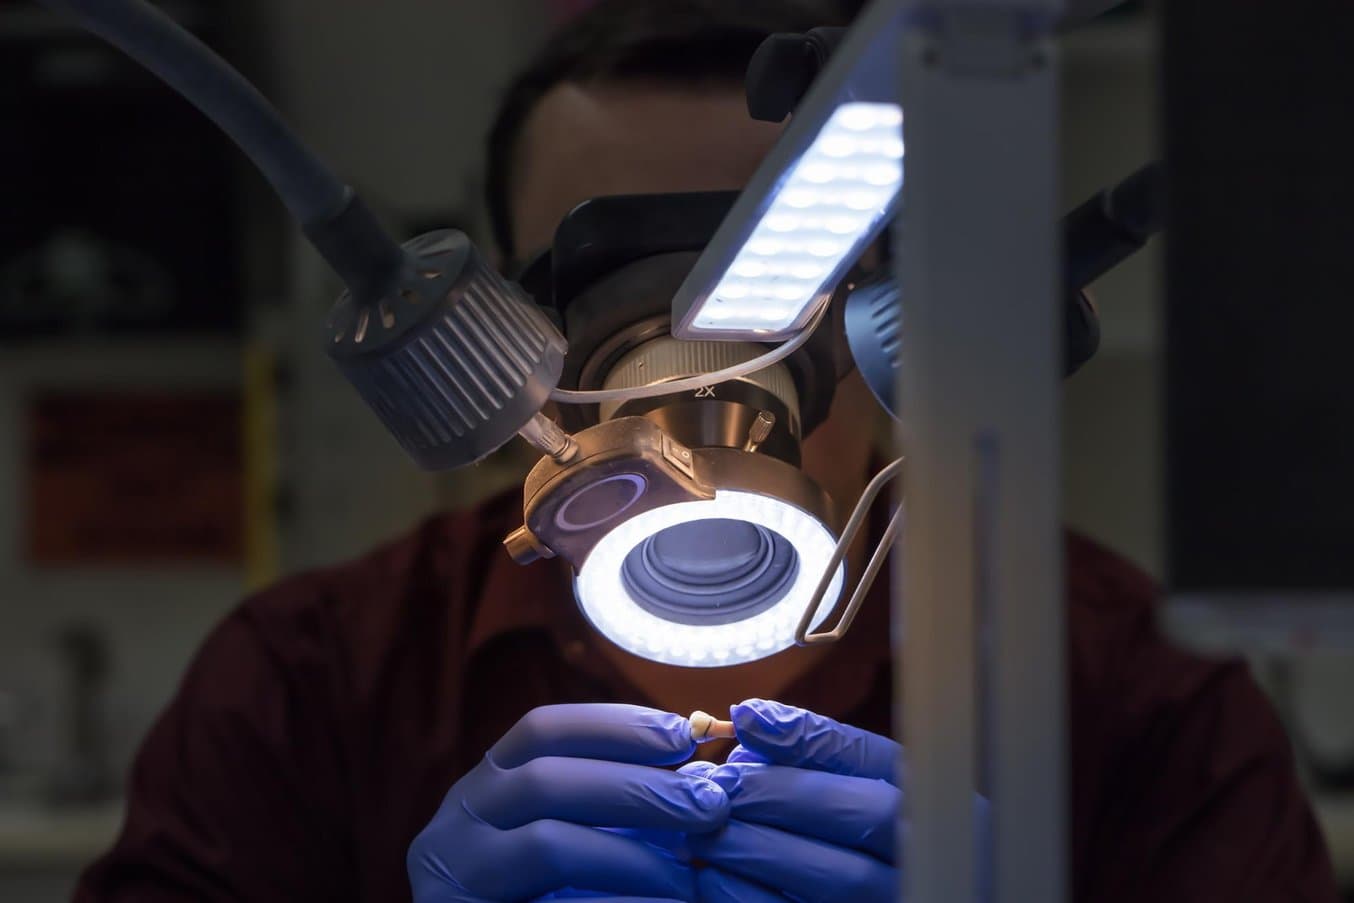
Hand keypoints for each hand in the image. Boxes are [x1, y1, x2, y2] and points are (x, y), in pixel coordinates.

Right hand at [409, 703, 728, 902]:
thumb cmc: (539, 895)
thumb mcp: (567, 834)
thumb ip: (613, 804)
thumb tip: (701, 773)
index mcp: (485, 786)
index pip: (543, 730)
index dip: (615, 725)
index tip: (682, 736)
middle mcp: (457, 823)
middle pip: (547, 780)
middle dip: (638, 787)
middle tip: (710, 804)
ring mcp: (455, 877)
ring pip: (549, 845)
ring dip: (633, 854)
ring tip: (689, 873)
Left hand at [680, 700, 989, 902]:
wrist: (880, 889)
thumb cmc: (852, 836)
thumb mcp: (848, 784)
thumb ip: (811, 753)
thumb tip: (747, 719)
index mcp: (923, 798)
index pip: (874, 756)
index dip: (807, 736)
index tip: (744, 719)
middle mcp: (922, 850)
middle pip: (865, 815)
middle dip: (780, 794)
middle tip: (717, 783)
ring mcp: (893, 898)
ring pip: (837, 878)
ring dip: (759, 848)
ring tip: (705, 831)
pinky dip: (750, 895)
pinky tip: (714, 877)